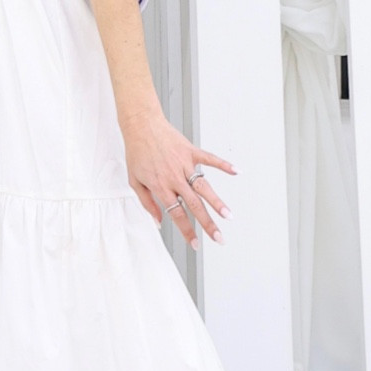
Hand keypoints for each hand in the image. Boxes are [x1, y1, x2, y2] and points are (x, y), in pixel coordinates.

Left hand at [122, 106, 233, 247]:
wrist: (140, 125)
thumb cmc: (137, 153)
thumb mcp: (134, 181)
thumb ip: (147, 203)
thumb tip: (158, 222)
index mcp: (161, 186)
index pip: (177, 214)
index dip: (186, 231)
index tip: (196, 245)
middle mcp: (174, 177)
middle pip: (194, 205)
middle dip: (207, 224)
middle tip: (219, 238)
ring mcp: (184, 163)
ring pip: (204, 186)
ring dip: (217, 202)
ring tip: (228, 216)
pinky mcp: (191, 151)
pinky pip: (210, 158)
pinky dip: (223, 165)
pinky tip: (236, 172)